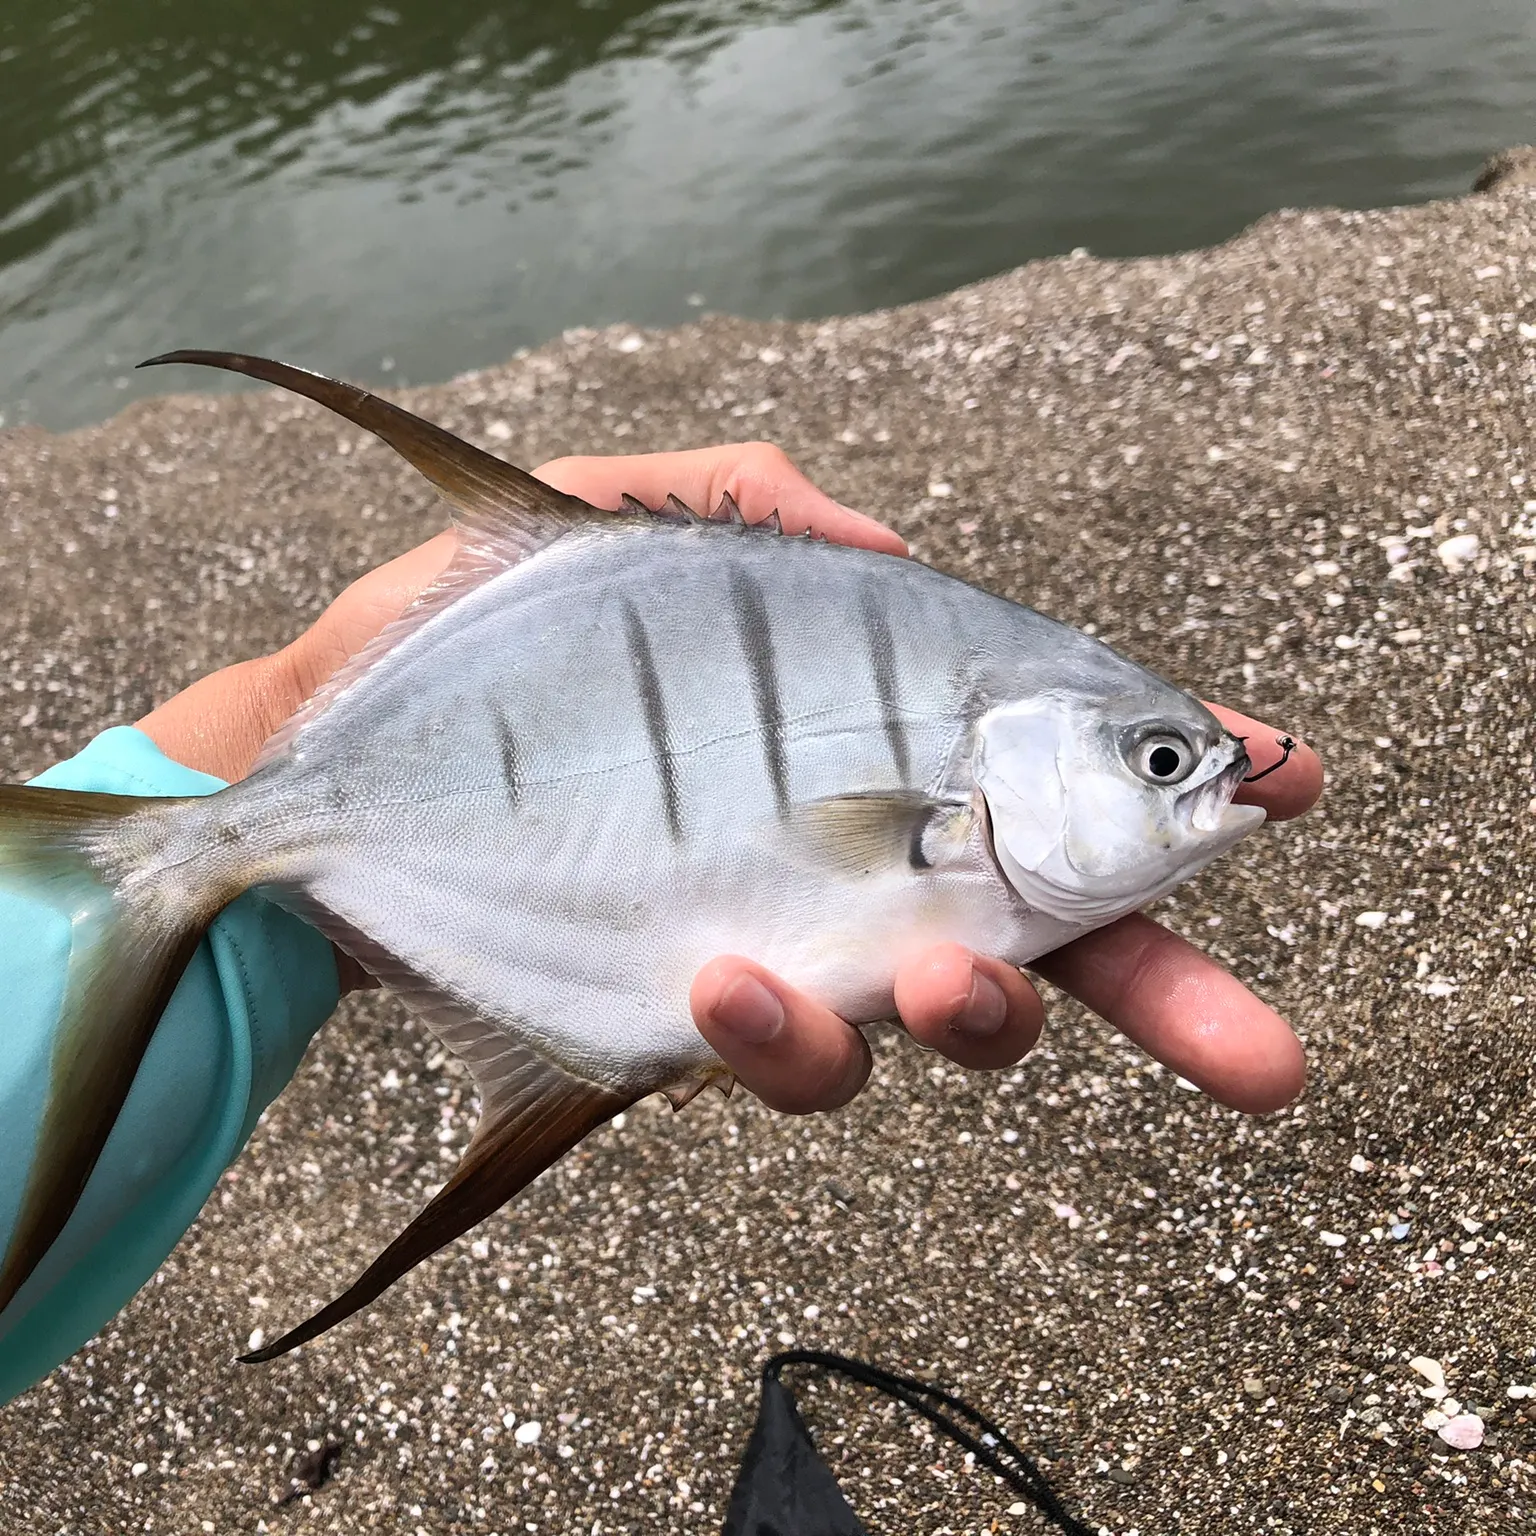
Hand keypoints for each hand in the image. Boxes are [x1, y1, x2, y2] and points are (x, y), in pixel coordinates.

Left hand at [137, 441, 1319, 1120]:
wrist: (339, 746)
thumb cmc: (486, 634)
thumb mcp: (624, 517)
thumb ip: (763, 508)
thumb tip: (886, 550)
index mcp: (866, 734)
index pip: (1050, 764)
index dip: (1170, 785)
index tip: (1278, 779)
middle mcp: (848, 848)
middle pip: (1046, 936)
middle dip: (1169, 1000)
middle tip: (1259, 1058)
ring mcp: (780, 939)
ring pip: (927, 1022)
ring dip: (971, 1024)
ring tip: (939, 987)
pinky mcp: (689, 1013)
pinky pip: (773, 1052)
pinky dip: (778, 1026)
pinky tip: (726, 974)